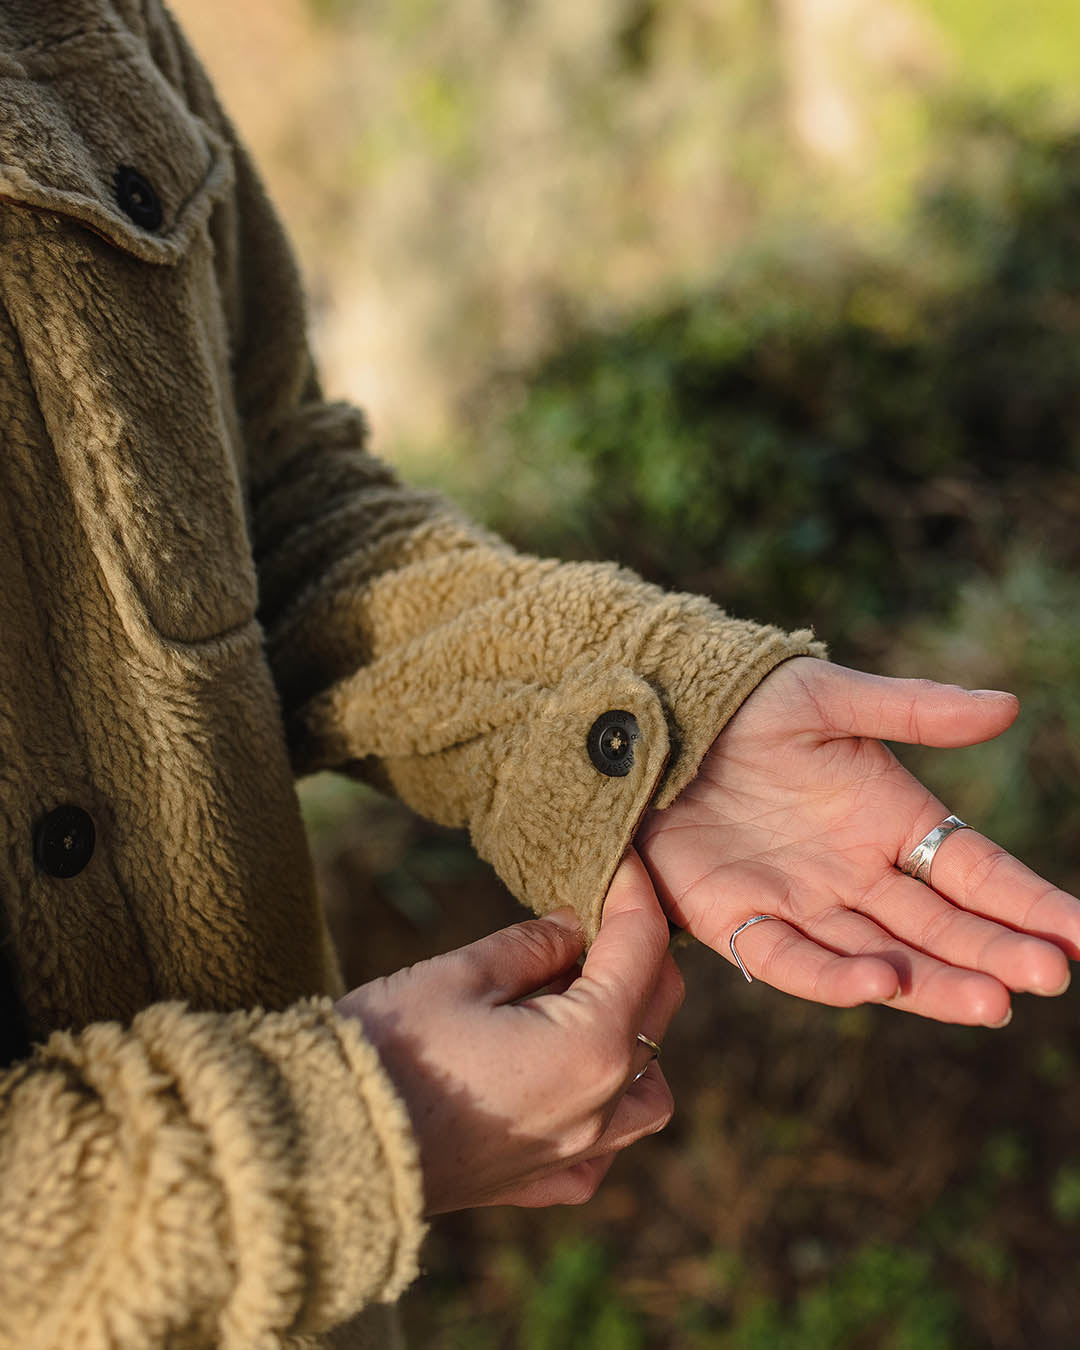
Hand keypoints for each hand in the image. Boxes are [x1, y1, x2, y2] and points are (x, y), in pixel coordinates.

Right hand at [336, 850, 683, 1212]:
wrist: (324, 1143)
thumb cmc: (388, 1048)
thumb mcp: (461, 973)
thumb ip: (532, 945)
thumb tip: (574, 924)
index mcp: (589, 1045)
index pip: (640, 948)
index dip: (633, 891)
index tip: (620, 857)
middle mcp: (599, 1107)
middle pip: (656, 1012)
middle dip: (638, 952)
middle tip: (592, 913)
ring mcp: (573, 1154)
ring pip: (647, 1091)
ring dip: (634, 1037)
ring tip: (582, 1000)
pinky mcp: (537, 1183)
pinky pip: (602, 1148)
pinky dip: (603, 1110)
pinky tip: (562, 1080)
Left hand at [637, 658, 1079, 1024]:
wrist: (656, 724)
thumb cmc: (747, 705)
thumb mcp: (829, 698)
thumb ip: (912, 709)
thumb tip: (1007, 706)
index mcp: (893, 820)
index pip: (978, 872)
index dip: (1032, 904)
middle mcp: (858, 873)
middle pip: (941, 926)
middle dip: (995, 954)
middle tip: (1045, 977)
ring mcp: (803, 903)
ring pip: (882, 956)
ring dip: (935, 982)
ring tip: (991, 1001)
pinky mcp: (740, 920)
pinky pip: (792, 959)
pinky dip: (835, 977)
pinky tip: (881, 984)